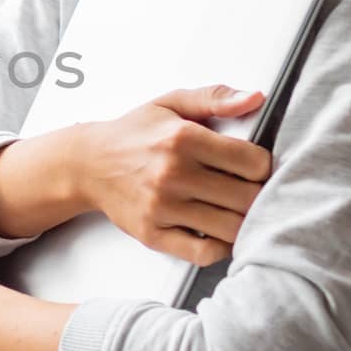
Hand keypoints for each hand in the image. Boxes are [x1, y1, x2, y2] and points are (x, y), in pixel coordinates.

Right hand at [69, 83, 273, 265]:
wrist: (88, 164)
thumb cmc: (133, 134)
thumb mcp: (171, 104)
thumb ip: (215, 98)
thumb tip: (254, 98)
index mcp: (183, 138)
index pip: (252, 162)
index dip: (263, 166)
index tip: (255, 168)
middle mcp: (173, 173)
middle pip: (247, 199)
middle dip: (258, 196)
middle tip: (251, 191)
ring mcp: (163, 207)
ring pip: (231, 228)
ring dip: (243, 222)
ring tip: (237, 211)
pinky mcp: (153, 233)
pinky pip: (204, 252)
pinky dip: (220, 247)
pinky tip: (218, 232)